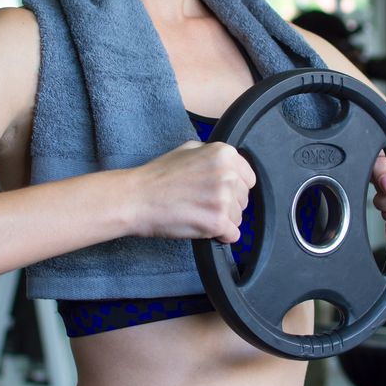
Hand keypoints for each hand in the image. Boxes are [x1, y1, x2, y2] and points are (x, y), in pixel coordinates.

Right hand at [129, 142, 255, 242]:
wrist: (137, 198)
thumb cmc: (158, 176)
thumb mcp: (188, 149)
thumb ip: (213, 155)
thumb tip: (230, 165)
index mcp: (224, 154)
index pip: (248, 178)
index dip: (233, 188)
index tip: (217, 192)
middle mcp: (228, 174)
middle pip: (244, 199)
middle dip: (228, 205)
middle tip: (201, 203)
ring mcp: (224, 199)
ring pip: (239, 218)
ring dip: (222, 221)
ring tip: (197, 214)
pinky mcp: (218, 222)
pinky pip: (232, 235)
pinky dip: (219, 236)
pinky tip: (201, 227)